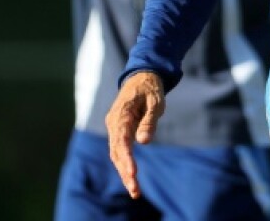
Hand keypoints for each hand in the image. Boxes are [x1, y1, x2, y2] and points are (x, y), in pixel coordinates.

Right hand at [104, 71, 166, 198]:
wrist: (142, 77)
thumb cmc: (151, 89)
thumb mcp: (155, 102)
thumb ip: (149, 121)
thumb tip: (143, 142)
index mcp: (121, 114)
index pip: (122, 141)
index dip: (127, 159)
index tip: (133, 174)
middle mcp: (114, 122)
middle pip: (116, 152)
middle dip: (125, 172)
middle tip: (135, 191)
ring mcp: (114, 127)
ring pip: (116, 153)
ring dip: (124, 171)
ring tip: (135, 191)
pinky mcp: (118, 130)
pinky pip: (119, 149)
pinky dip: (124, 164)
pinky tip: (131, 177)